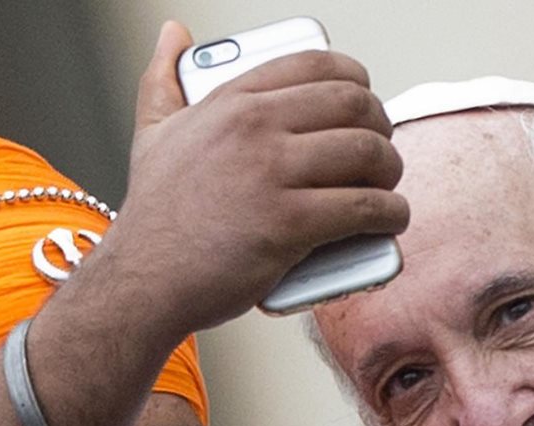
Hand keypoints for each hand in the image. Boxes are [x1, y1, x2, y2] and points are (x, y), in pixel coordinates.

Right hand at [96, 21, 408, 342]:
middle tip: (380, 151)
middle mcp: (254, 129)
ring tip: (387, 187)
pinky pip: (364, 208)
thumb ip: (163, 80)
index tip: (363, 103)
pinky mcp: (288, 226)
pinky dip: (391, 213)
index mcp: (230, 103)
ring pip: (366, 153)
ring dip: (391, 169)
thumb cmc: (153, 220)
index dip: (355, 81)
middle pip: (352, 104)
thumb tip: (172, 35)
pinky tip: (391, 219)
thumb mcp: (152, 133)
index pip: (315, 66)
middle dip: (380, 126)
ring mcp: (272, 176)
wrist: (142, 282)